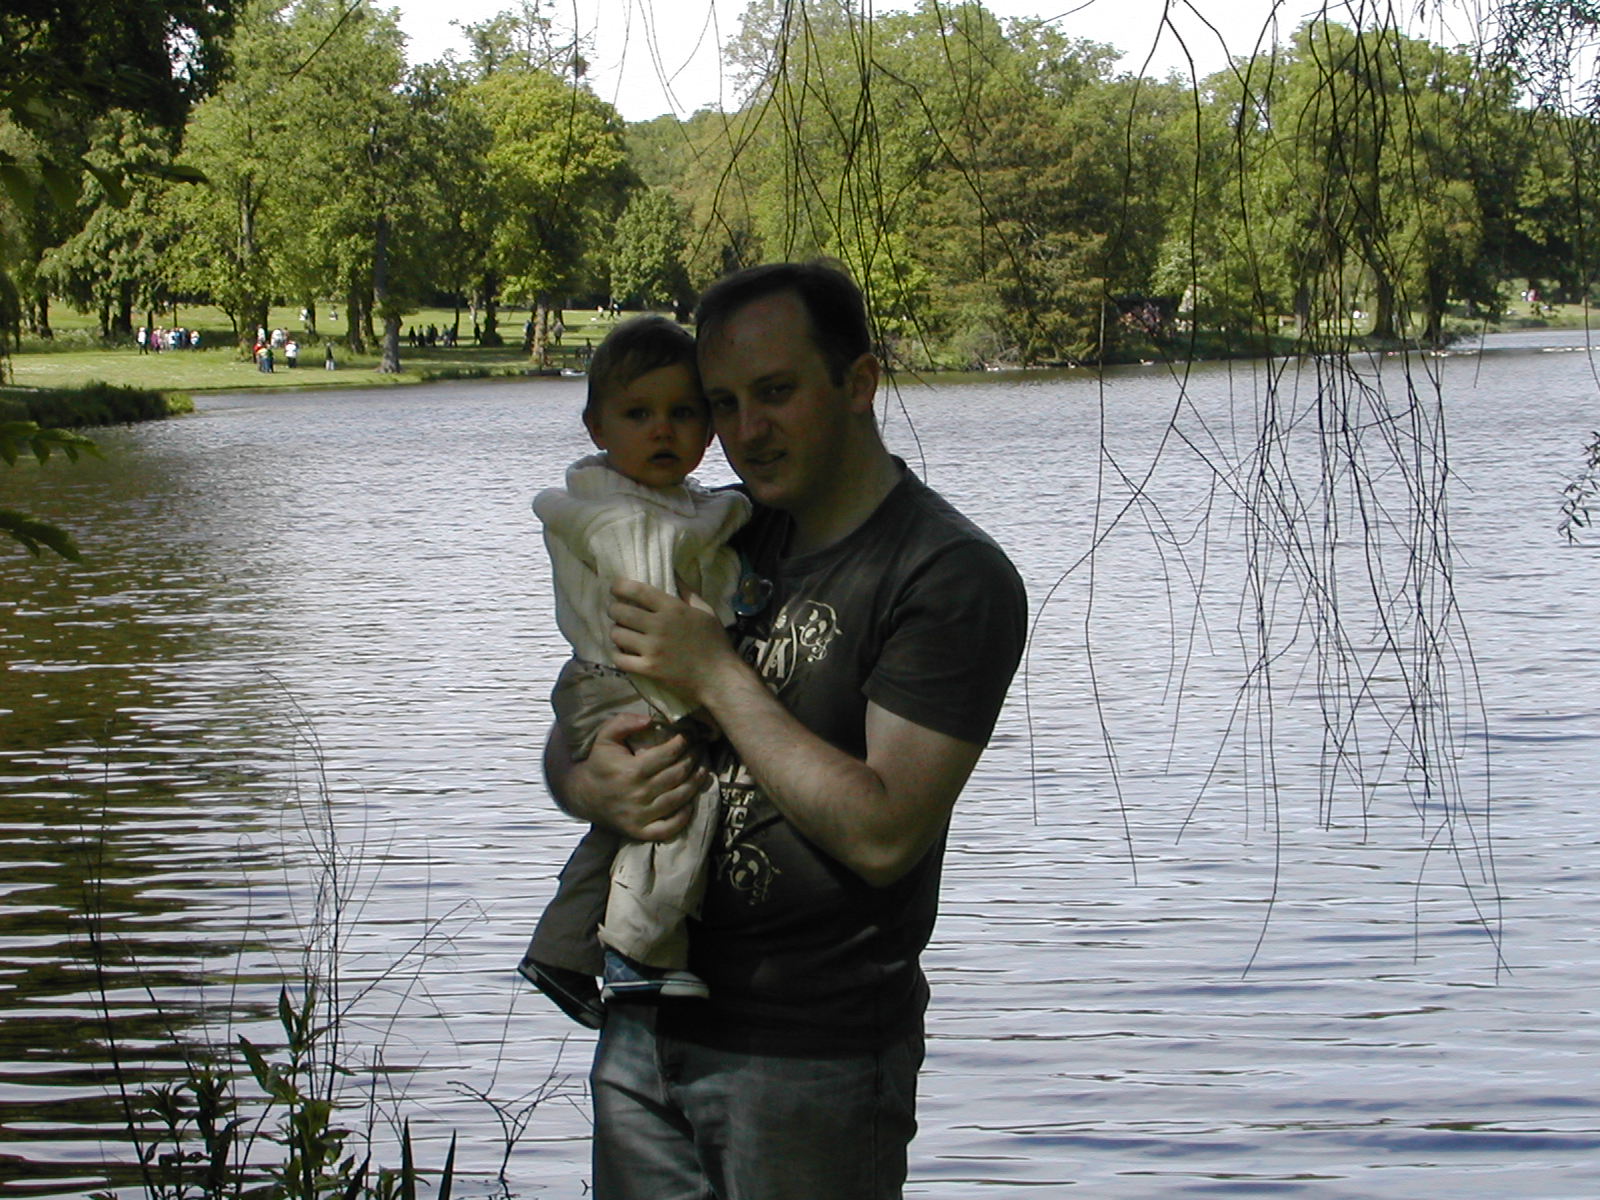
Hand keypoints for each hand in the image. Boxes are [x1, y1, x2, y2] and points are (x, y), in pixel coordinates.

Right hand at [552, 712, 703, 841]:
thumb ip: (624, 722)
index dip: (683, 742)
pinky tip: (690, 802)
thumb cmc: (599, 763)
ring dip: (695, 783)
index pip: (668, 755)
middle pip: (677, 775)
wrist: (582, 795)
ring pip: (678, 798)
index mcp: (631, 771)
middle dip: (693, 759)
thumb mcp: (605, 737)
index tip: (690, 735)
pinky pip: (669, 827)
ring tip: (703, 770)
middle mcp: (638, 795)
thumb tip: (650, 720)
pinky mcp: (640, 832)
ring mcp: (640, 816)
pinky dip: (684, 816)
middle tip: (700, 749)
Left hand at [608, 578, 735, 705]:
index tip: (615, 587)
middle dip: (614, 609)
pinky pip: (620, 659)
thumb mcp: (705, 611)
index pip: (638, 591)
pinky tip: (622, 652)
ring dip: (616, 632)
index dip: (620, 586)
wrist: (718, 677)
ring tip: (621, 633)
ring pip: (617, 634)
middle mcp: (659, 626)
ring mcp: (652, 649)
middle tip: (617, 612)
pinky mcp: (649, 669)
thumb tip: (672, 572)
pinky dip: (617, 655)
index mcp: (673, 609)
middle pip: (621, 611)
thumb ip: (687, 591)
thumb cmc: (714, 642)